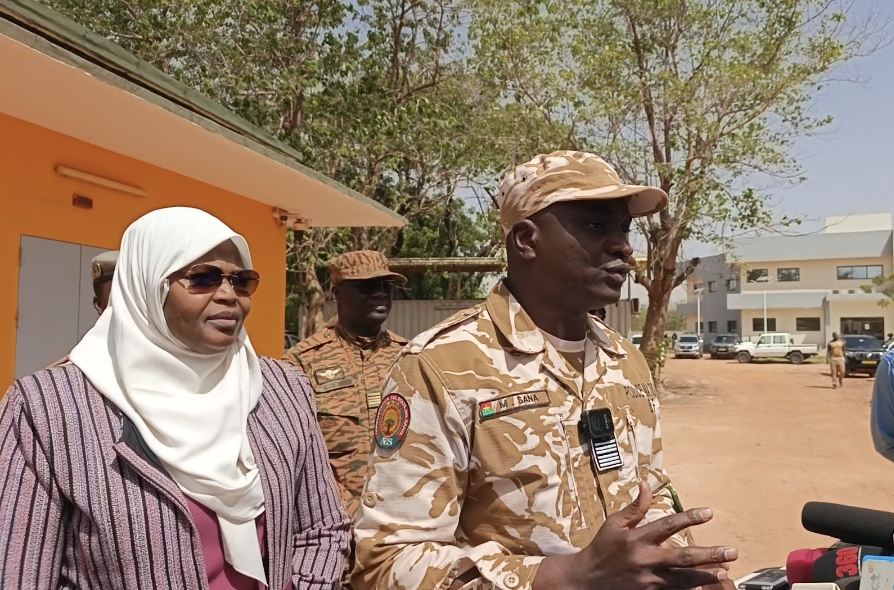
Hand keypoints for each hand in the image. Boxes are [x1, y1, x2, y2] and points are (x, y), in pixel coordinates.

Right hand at [533, 482, 737, 589]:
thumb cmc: (602, 548)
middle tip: (731, 552)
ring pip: (684, 579)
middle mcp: (646, 560)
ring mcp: (649, 580)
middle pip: (683, 557)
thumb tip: (646, 484)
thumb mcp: (614, 524)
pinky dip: (690, 589)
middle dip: (709, 555)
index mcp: (637, 539)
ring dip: (706, 575)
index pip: (667, 525)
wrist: (587, 580)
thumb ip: (635, 508)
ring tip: (724, 571)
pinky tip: (705, 587)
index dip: (689, 518)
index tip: (709, 513)